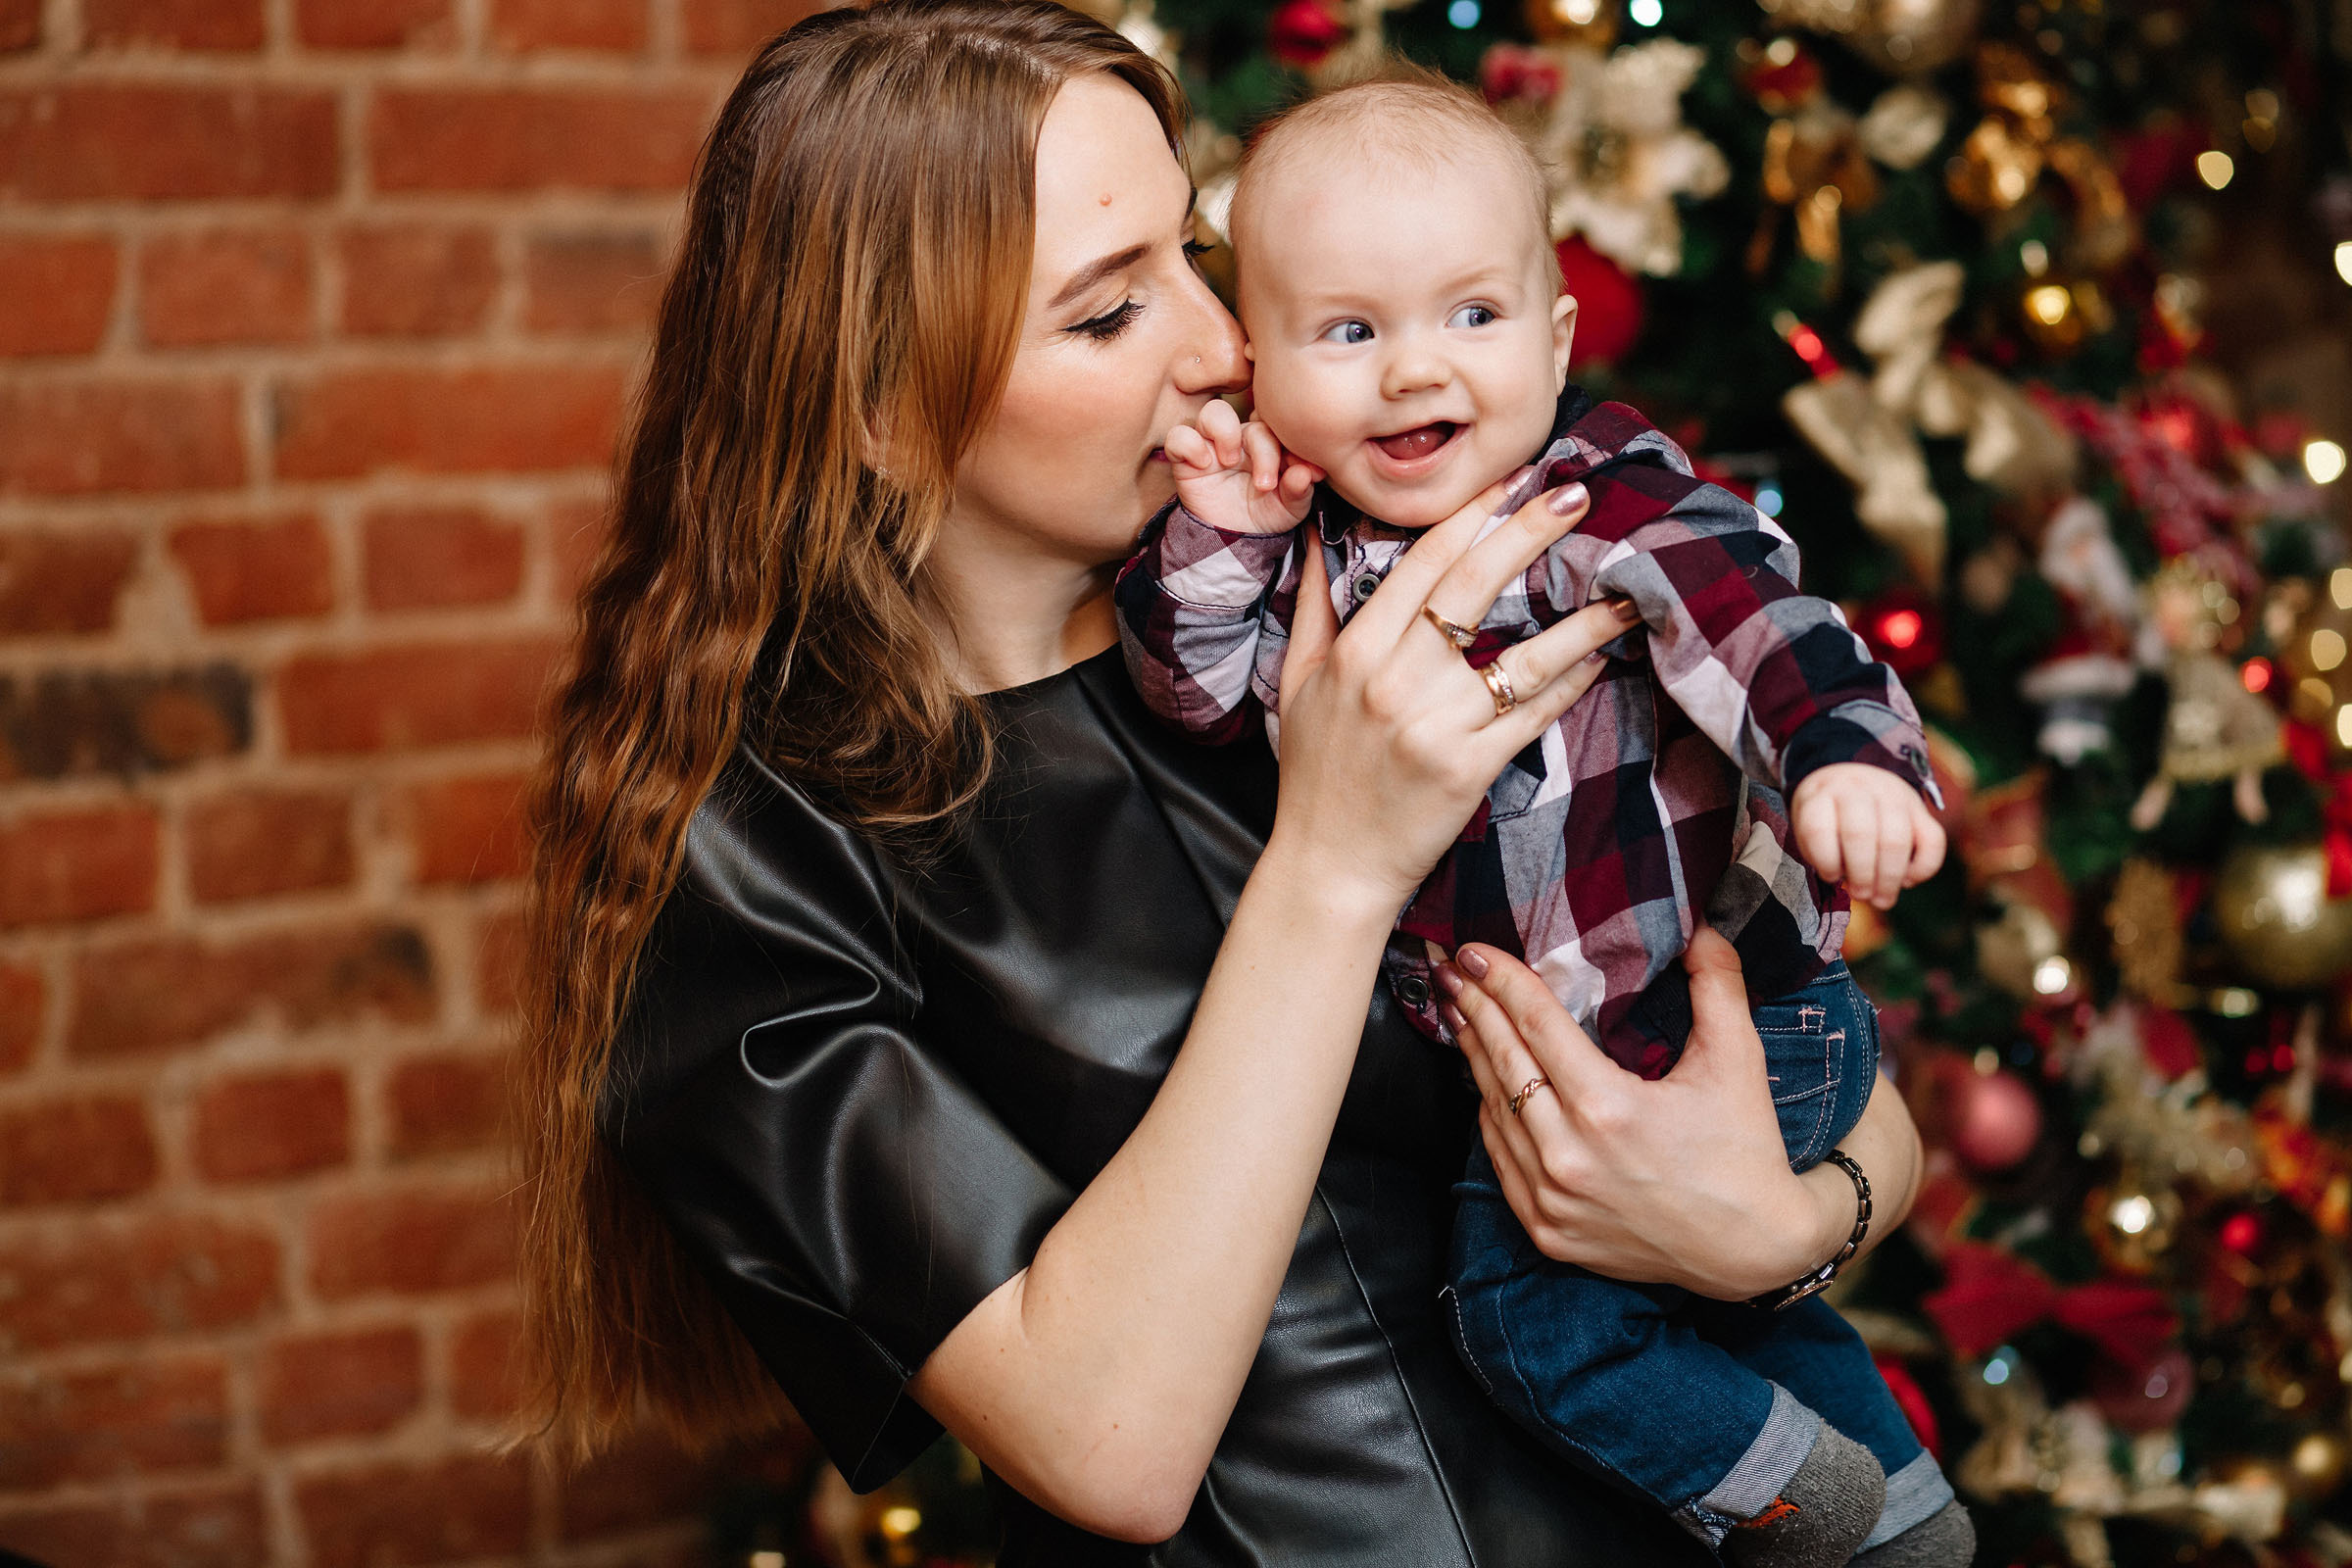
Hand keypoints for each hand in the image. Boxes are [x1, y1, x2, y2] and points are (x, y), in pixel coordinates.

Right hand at [1166, 399, 1323, 534]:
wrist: (1234, 541)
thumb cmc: (1264, 515)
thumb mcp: (1290, 508)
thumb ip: (1300, 489)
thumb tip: (1309, 473)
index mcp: (1270, 443)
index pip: (1282, 429)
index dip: (1293, 446)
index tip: (1305, 473)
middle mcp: (1242, 438)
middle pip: (1253, 424)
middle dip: (1265, 452)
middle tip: (1266, 485)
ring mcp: (1213, 445)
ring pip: (1214, 412)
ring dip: (1226, 433)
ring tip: (1231, 462)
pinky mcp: (1185, 459)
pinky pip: (1178, 436)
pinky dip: (1189, 445)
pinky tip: (1204, 465)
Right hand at [1261, 471, 1637, 917]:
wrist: (1329, 868)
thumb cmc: (1314, 775)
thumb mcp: (1297, 683)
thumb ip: (1314, 608)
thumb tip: (1320, 541)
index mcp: (1355, 651)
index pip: (1423, 562)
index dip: (1474, 513)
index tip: (1514, 477)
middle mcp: (1396, 680)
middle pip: (1473, 586)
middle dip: (1529, 530)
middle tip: (1577, 492)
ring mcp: (1436, 724)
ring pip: (1522, 654)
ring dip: (1583, 618)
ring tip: (1627, 589)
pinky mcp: (1470, 767)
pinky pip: (1532, 713)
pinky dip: (1570, 683)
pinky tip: (1602, 656)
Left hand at [1435, 929, 1846, 1298]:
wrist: (1753, 1250)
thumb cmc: (1745, 1150)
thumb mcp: (1737, 1060)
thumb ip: (1717, 983)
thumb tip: (1700, 925)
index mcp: (1607, 1110)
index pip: (1536, 1026)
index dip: (1501, 981)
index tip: (1474, 951)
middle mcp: (1568, 1157)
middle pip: (1503, 1063)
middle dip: (1473, 1008)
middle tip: (1450, 969)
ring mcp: (1551, 1199)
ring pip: (1494, 1111)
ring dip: (1473, 1058)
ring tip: (1459, 1014)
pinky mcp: (1546, 1230)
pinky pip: (1500, 1160)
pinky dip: (1491, 1116)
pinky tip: (1484, 1082)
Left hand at [1788, 762, 1944, 909]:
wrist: (1853, 779)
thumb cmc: (1828, 817)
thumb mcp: (1810, 828)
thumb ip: (1824, 856)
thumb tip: (1860, 890)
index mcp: (1821, 795)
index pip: (1818, 828)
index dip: (1825, 861)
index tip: (1830, 877)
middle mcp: (1857, 789)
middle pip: (1860, 834)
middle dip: (1861, 874)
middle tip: (1861, 894)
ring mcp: (1892, 795)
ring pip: (1896, 838)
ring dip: (1890, 877)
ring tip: (1881, 899)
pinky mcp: (1919, 807)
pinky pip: (1933, 839)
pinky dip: (1924, 868)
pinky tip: (1908, 882)